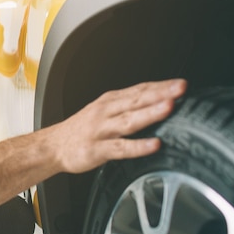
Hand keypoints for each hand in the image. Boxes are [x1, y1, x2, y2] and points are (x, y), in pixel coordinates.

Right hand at [50, 79, 186, 173]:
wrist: (52, 146)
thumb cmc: (80, 130)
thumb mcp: (103, 111)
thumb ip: (127, 107)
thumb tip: (155, 102)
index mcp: (109, 101)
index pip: (139, 89)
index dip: (160, 85)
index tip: (180, 83)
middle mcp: (106, 112)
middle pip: (136, 100)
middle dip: (160, 93)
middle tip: (180, 88)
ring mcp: (101, 130)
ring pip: (129, 120)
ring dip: (150, 113)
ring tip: (169, 107)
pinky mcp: (97, 150)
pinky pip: (121, 148)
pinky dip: (138, 146)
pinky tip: (153, 144)